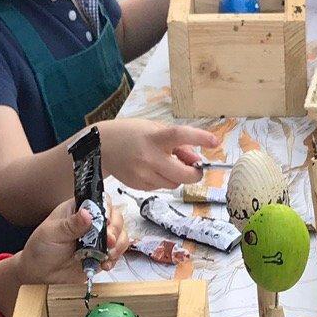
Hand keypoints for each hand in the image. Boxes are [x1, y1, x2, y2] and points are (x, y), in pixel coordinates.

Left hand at [14, 199, 128, 287]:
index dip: (107, 210)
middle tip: (109, 241)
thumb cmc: (41, 248)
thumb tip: (87, 214)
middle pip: (116, 218)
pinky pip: (117, 254)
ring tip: (107, 255)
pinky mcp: (101, 255)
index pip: (100, 201)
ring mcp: (98, 239)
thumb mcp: (52, 233)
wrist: (40, 274)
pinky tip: (104, 264)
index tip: (105, 222)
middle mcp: (91, 222)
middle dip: (116, 230)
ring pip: (120, 235)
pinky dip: (115, 259)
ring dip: (119, 245)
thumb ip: (71, 225)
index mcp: (78, 210)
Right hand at [99, 117, 219, 191]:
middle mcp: (149, 158)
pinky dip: (163, 180)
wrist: (101, 147)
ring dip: (176, 176)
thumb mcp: (155, 129)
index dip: (200, 138)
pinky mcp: (139, 186)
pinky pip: (161, 187)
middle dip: (195, 174)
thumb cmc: (132, 134)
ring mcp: (143, 175)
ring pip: (174, 184)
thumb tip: (197, 160)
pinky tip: (151, 169)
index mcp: (154, 138)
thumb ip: (178, 144)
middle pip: (184, 175)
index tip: (215, 141)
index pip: (180, 136)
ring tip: (164, 163)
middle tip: (195, 168)